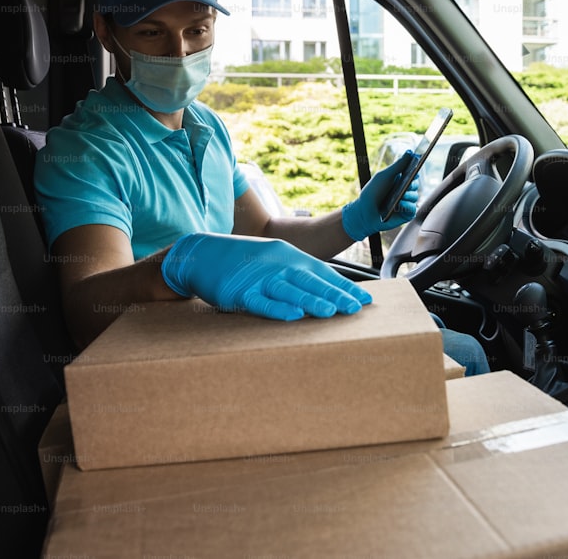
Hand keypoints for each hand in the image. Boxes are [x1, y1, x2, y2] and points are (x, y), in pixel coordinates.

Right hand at [161, 233, 371, 320]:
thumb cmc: (243, 260)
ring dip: (312, 301)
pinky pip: (261, 302)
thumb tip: (327, 290)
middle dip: (335, 295)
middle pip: (311, 281)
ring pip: (290, 290)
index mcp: (289, 256)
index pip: (323, 272)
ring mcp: (258, 279)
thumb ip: (298, 272)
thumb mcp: (273, 259)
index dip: (343, 287)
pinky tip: (293, 315)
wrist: (202, 253)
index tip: (365, 301)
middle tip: (355, 308)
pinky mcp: (238, 293)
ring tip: (331, 312)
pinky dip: (277, 308)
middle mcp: (277, 265)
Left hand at [341, 149, 418, 241]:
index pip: (413, 174)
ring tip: (399, 197)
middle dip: (412, 184)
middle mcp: (404, 191)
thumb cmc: (372, 192)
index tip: (415, 168)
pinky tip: (399, 204)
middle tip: (406, 184)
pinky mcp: (405, 214)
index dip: (415, 171)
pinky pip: (412, 209)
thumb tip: (410, 152)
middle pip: (415, 185)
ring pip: (415, 197)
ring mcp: (405, 203)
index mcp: (399, 180)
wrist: (363, 212)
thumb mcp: (384, 176)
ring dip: (408, 195)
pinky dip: (407, 205)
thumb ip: (398, 165)